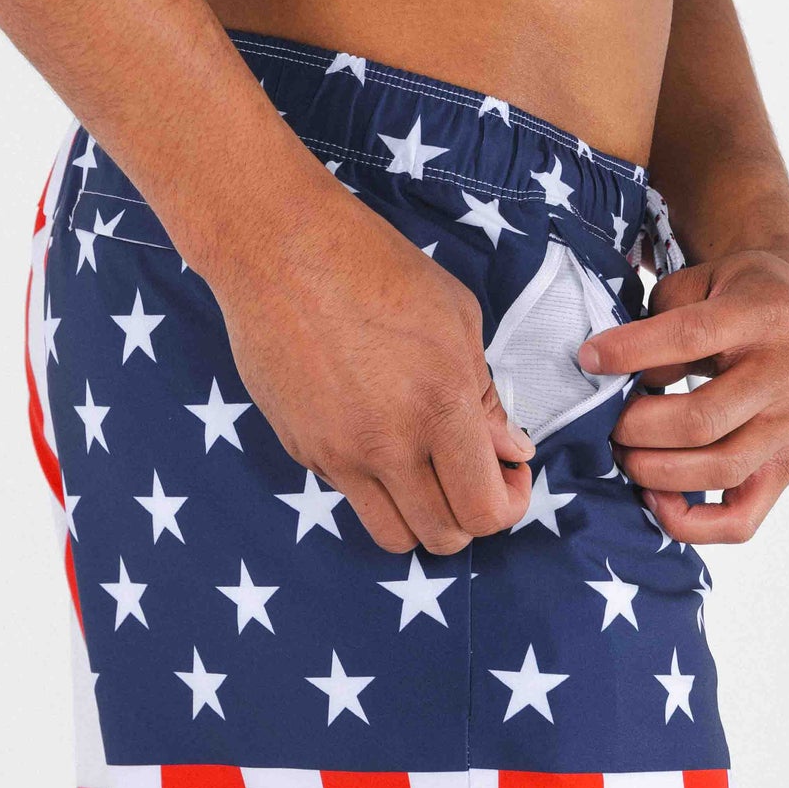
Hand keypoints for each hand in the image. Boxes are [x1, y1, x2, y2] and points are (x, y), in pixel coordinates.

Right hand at [212, 177, 534, 553]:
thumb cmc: (373, 266)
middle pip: (443, 538)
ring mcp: (338, 454)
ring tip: (429, 474)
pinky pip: (352, 496)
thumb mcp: (456, 318)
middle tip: (473, 477)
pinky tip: (378, 435)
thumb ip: (487, 397)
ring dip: (423, 519)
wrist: (276, 248)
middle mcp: (387, 444)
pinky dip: (377, 486)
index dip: (510, 504)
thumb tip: (512, 451)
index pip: (485, 511)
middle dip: (471, 518)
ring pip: (394, 538)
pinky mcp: (302, 451)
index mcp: (439, 407)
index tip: (509, 474)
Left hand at [577, 249, 788, 542]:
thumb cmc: (740, 300)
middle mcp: (788, 374)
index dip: (630, 352)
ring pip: (718, 470)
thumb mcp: (701, 284)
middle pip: (701, 420)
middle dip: (637, 428)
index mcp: (765, 314)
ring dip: (654, 472)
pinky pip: (741, 520)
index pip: (690, 338)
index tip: (589, 359)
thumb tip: (614, 377)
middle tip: (608, 423)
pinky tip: (655, 498)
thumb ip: (660, 321)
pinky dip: (691, 522)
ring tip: (624, 454)